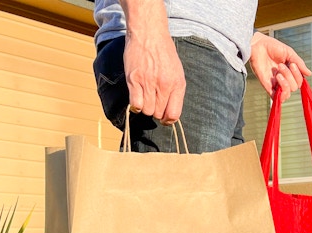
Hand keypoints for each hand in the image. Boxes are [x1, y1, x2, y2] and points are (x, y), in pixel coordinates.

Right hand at [120, 0, 184, 124]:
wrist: (149, 33)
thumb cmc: (163, 52)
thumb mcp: (177, 72)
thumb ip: (175, 92)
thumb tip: (170, 112)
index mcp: (177, 84)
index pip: (174, 115)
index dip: (168, 120)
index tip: (164, 117)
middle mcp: (164, 86)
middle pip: (158, 114)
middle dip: (156, 111)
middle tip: (153, 101)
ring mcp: (148, 83)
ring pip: (147, 111)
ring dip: (146, 108)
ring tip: (145, 96)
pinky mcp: (134, 80)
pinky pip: (135, 104)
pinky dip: (136, 105)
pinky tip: (137, 96)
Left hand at [250, 32, 311, 100]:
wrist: (257, 45)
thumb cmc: (272, 47)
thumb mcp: (289, 53)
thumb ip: (300, 64)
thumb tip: (309, 74)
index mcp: (290, 72)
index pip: (299, 82)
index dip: (298, 75)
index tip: (292, 64)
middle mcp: (284, 79)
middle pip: (294, 87)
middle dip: (290, 76)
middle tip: (281, 65)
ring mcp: (275, 84)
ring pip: (287, 94)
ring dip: (285, 83)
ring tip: (278, 73)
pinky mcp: (267, 86)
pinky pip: (276, 98)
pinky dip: (279, 94)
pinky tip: (277, 79)